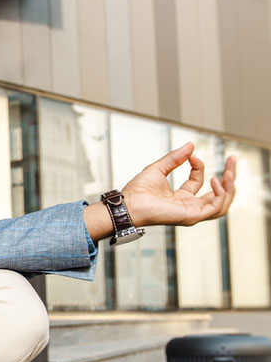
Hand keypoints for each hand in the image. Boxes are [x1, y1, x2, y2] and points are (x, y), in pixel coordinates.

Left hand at [121, 142, 235, 227]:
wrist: (129, 203)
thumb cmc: (138, 191)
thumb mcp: (158, 168)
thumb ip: (175, 158)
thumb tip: (191, 145)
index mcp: (180, 197)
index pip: (198, 181)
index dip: (199, 166)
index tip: (192, 156)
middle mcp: (188, 206)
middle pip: (217, 194)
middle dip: (229, 177)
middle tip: (233, 160)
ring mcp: (192, 213)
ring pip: (221, 203)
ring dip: (229, 187)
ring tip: (229, 172)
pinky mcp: (192, 216)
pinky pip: (215, 208)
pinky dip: (220, 194)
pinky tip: (215, 180)